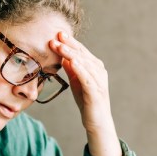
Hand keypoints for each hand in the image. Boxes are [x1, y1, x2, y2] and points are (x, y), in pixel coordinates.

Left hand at [50, 32, 122, 155]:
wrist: (97, 122)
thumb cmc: (87, 102)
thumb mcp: (76, 82)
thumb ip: (72, 69)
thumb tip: (63, 56)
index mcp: (95, 68)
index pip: (81, 51)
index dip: (70, 42)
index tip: (58, 33)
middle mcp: (99, 72)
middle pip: (82, 54)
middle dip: (69, 44)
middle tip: (57, 35)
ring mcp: (99, 81)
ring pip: (84, 64)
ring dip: (71, 53)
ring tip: (60, 46)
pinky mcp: (96, 92)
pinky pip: (87, 78)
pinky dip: (79, 68)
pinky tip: (71, 61)